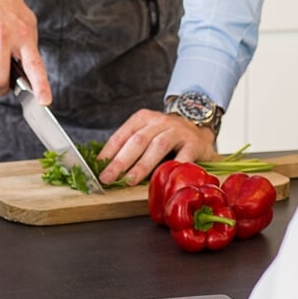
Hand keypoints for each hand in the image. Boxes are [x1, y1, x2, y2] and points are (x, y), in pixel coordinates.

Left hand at [98, 109, 217, 185]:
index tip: (98, 167)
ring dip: (141, 165)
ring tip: (129, 180)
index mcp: (143, 118)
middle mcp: (160, 121)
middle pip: (137, 141)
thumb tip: (105, 167)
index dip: (109, 151)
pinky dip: (172, 167)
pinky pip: (183, 156)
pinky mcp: (194, 143)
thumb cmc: (166, 136)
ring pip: (157, 146)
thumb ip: (130, 147)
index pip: (122, 134)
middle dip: (120, 161)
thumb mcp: (147, 134)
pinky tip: (163, 178)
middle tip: (108, 178)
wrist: (198, 130)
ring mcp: (178, 131)